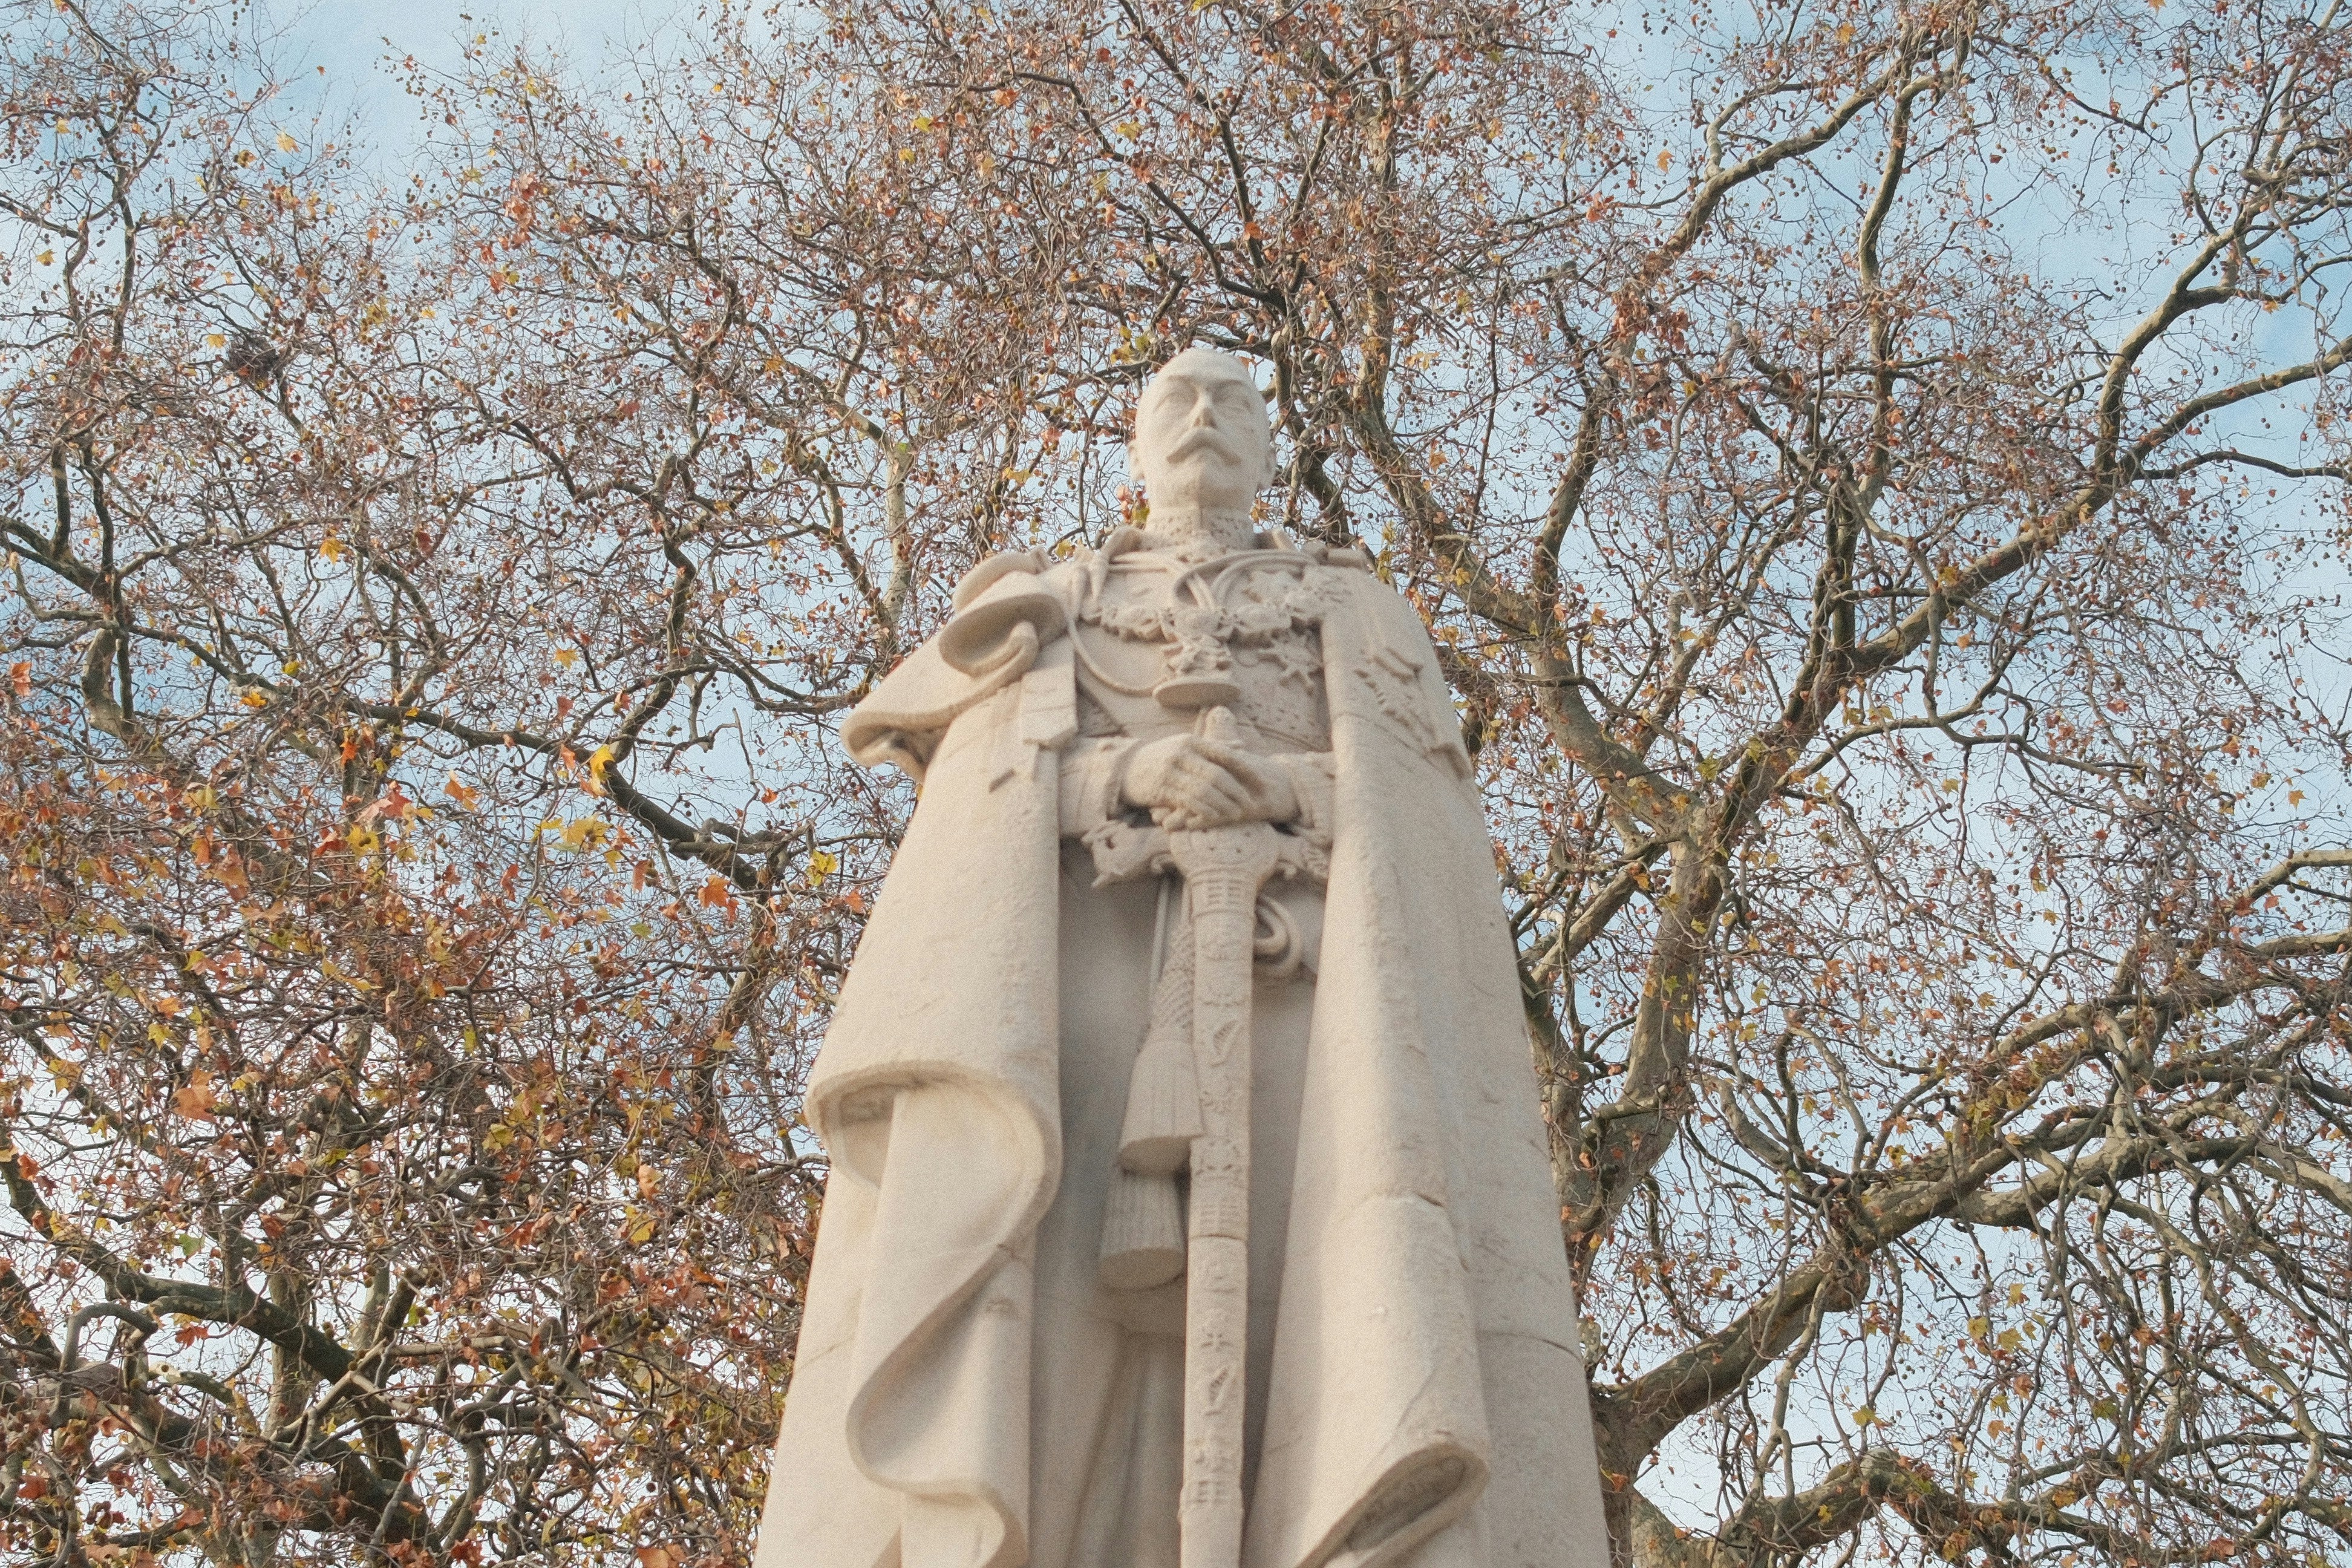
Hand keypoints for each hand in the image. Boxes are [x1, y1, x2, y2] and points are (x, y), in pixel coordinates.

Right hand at [1120, 735, 1296, 829]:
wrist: (1127, 768)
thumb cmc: (1162, 757)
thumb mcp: (1185, 746)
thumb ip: (1213, 747)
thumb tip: (1241, 746)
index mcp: (1192, 741)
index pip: (1225, 754)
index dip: (1246, 769)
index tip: (1262, 782)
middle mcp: (1182, 753)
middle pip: (1217, 774)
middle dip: (1236, 791)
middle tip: (1249, 804)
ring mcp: (1170, 771)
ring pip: (1204, 790)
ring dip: (1222, 804)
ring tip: (1236, 814)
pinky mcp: (1161, 789)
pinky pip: (1187, 801)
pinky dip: (1203, 810)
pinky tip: (1214, 817)